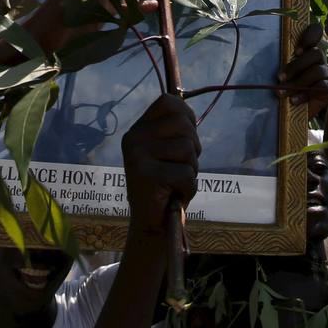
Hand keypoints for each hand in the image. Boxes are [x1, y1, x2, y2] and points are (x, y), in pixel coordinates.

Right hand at [121, 94, 199, 236]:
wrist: (151, 225)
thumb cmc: (165, 186)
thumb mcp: (167, 152)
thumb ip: (175, 131)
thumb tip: (187, 110)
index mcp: (137, 130)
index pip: (169, 101)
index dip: (186, 116)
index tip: (186, 138)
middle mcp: (134, 138)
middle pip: (183, 124)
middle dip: (193, 148)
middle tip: (180, 168)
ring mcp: (137, 156)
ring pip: (187, 148)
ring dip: (191, 169)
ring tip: (175, 182)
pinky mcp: (146, 176)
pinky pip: (187, 174)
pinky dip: (189, 188)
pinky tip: (174, 195)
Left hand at [278, 23, 327, 116]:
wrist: (288, 111)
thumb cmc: (280, 85)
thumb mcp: (275, 69)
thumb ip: (275, 58)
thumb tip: (255, 48)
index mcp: (306, 48)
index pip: (316, 31)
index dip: (310, 35)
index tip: (296, 51)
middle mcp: (318, 58)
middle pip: (316, 53)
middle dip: (296, 66)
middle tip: (279, 77)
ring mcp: (326, 73)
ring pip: (318, 70)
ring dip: (298, 82)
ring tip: (282, 92)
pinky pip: (323, 87)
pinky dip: (305, 94)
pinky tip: (293, 100)